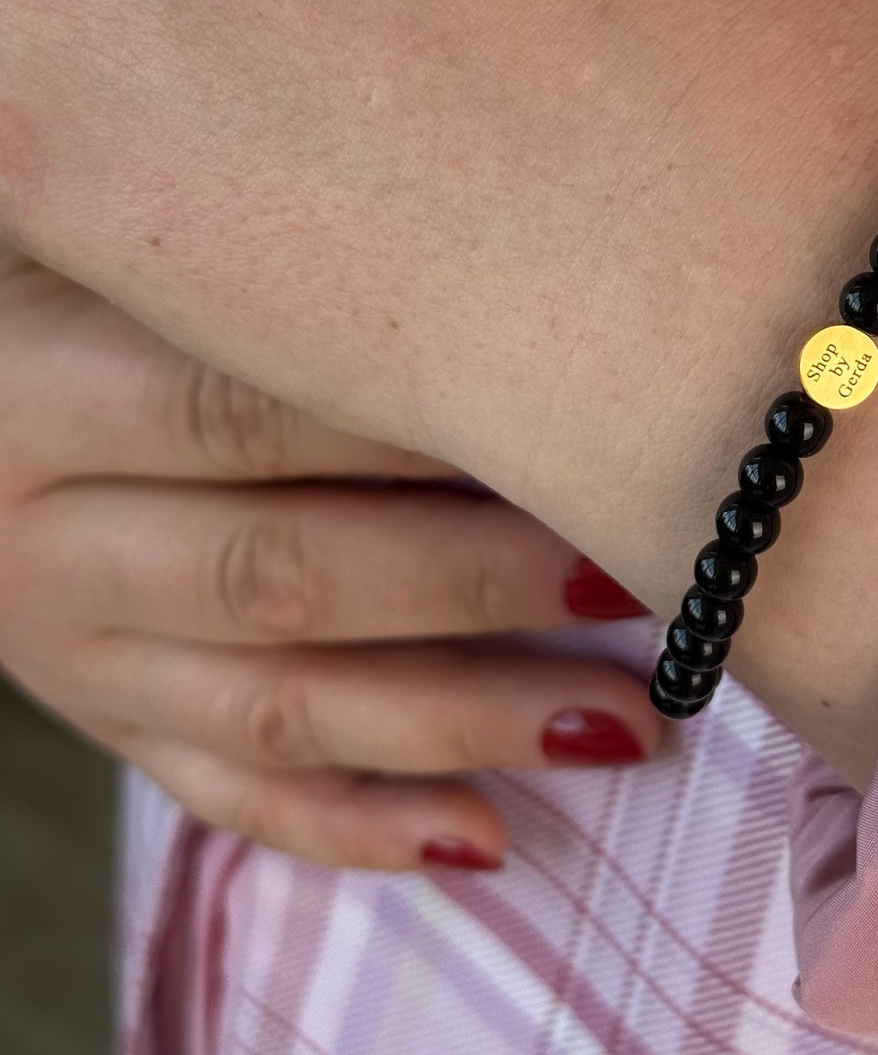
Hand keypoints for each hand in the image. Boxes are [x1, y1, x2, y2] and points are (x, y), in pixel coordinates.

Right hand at [0, 249, 661, 869]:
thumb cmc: (86, 281)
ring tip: (629, 721)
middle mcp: (39, 532)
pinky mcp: (105, 721)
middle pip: (280, 572)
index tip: (584, 425)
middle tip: (640, 577)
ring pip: (279, 708)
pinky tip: (490, 836)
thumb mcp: (127, 241)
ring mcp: (67, 649)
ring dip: (462, 721)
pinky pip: (231, 798)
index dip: (412, 431)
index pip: (242, 412)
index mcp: (41, 381)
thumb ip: (262, 245)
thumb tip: (492, 218)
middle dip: (473, 585)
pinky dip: (360, 828)